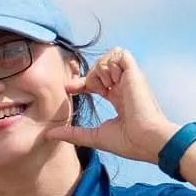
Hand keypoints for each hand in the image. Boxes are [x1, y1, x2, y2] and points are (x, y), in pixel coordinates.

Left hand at [45, 47, 175, 162]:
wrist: (146, 139)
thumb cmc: (127, 141)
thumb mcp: (94, 136)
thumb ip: (72, 133)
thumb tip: (49, 134)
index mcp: (119, 98)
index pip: (98, 82)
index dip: (82, 82)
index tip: (69, 89)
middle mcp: (125, 86)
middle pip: (102, 66)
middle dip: (88, 75)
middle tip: (84, 89)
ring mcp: (130, 78)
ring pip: (109, 57)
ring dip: (100, 70)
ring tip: (104, 88)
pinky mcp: (135, 73)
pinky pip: (120, 54)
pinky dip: (110, 64)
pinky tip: (110, 82)